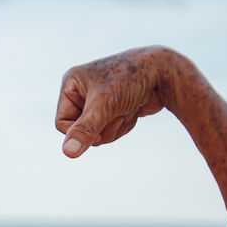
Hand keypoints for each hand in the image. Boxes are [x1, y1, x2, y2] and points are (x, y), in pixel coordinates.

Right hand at [55, 46, 172, 158]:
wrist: (165, 72)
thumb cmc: (132, 80)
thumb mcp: (105, 106)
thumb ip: (85, 130)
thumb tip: (67, 154)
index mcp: (71, 84)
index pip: (62, 123)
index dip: (79, 132)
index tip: (99, 129)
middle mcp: (82, 91)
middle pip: (81, 131)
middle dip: (102, 128)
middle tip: (118, 114)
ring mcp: (98, 100)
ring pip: (97, 134)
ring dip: (115, 127)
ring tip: (127, 108)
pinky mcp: (113, 108)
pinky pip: (110, 130)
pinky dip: (123, 125)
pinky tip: (133, 109)